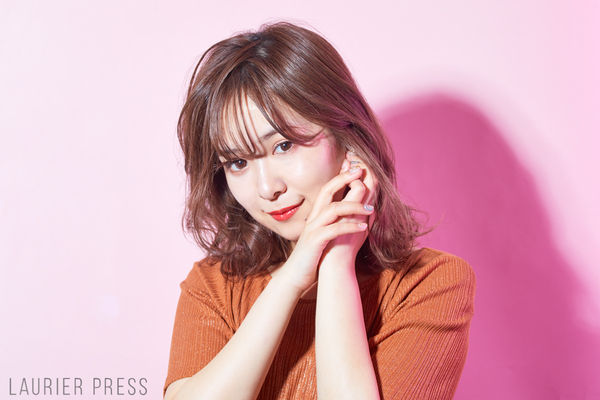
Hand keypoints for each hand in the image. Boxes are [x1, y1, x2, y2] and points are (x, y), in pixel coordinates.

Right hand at [276, 155, 374, 292]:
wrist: (296, 275)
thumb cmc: (313, 255)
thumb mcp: (324, 234)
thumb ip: (334, 221)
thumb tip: (351, 212)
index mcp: (317, 214)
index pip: (328, 188)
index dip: (341, 176)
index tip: (357, 167)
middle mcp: (313, 217)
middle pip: (327, 190)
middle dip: (345, 178)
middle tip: (362, 171)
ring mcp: (313, 228)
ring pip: (333, 208)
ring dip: (354, 206)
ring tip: (371, 209)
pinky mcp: (314, 241)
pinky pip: (333, 229)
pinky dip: (350, 226)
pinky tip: (364, 227)